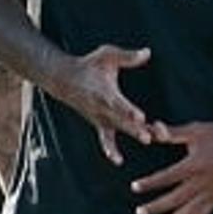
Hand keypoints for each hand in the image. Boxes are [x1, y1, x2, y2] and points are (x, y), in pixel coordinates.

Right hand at [55, 45, 162, 165]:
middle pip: (121, 120)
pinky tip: (119, 161)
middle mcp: (102, 108)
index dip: (128, 111)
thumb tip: (147, 52)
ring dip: (132, 134)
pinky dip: (110, 150)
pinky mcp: (99, 123)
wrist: (64, 79)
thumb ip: (127, 56)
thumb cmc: (88, 65)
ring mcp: (100, 117)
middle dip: (135, 128)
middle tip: (148, 137)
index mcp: (105, 93)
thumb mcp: (106, 55)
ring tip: (148, 140)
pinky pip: (105, 139)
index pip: (118, 104)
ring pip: (118, 129)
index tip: (140, 117)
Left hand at [130, 120, 212, 213]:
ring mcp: (212, 191)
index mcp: (195, 164)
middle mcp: (203, 181)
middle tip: (139, 213)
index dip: (150, 182)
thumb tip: (151, 130)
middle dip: (157, 206)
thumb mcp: (196, 130)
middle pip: (176, 198)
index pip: (167, 176)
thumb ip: (173, 133)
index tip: (134, 186)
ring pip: (190, 210)